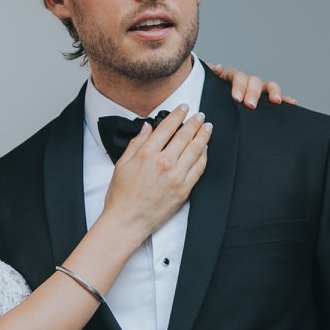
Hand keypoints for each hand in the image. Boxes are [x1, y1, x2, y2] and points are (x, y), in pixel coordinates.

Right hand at [101, 104, 210, 238]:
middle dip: (194, 123)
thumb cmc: (121, 196)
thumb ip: (136, 143)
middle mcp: (164, 163)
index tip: (183, 108)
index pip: (167, 128)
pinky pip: (199, 169)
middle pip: (185, 136)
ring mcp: (176, 177)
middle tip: (200, 115)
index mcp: (147, 154)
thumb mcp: (122, 164)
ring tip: (207, 128)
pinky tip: (205, 149)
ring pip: (195, 150)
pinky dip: (204, 156)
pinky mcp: (184, 190)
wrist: (127, 221)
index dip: (178, 115)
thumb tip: (148, 127)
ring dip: (203, 136)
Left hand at [209, 61, 295, 108]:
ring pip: (267, 86)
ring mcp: (257, 89)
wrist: (214, 112)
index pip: (237, 76)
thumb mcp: (206, 91)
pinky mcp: (266, 99)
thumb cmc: (209, 101)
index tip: (237, 98)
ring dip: (272, 92)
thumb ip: (209, 79)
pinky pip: (277, 97)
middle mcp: (245, 82)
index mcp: (230, 79)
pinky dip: (284, 98)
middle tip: (250, 105)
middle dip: (253, 92)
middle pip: (253, 81)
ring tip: (275, 101)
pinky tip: (291, 102)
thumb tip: (213, 66)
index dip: (238, 86)